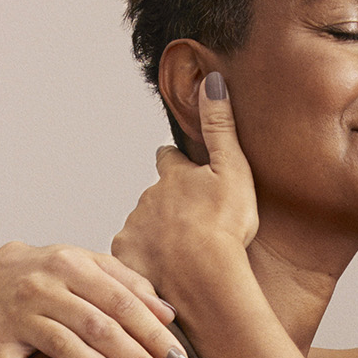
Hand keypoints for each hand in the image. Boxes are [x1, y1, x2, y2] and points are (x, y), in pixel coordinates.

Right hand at [0, 242, 187, 357]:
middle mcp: (44, 288)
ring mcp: (18, 316)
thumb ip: (128, 285)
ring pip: (64, 347)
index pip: (121, 302)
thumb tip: (169, 315)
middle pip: (98, 327)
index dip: (152, 333)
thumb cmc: (52, 275)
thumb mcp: (88, 266)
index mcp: (72, 265)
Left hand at [115, 70, 258, 293]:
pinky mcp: (126, 260)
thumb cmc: (225, 227)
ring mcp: (134, 230)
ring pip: (142, 229)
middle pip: (153, 198)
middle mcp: (147, 199)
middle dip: (165, 206)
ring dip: (156, 238)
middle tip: (186, 225)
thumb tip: (211, 79)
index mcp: (173, 177)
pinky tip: (163, 276)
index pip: (168, 160)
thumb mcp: (232, 169)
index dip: (175, 164)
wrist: (203, 279)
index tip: (180, 169)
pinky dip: (145, 264)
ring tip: (177, 257)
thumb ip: (220, 126)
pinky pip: (133, 259)